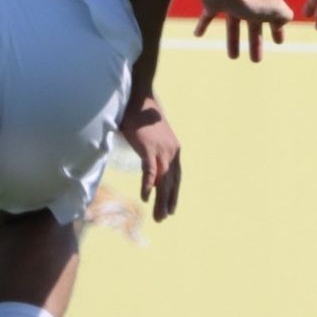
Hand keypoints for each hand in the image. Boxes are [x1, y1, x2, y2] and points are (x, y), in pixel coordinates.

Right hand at [117, 95, 180, 220]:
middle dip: (168, 202)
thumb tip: (147, 165)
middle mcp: (171, 151)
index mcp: (174, 149)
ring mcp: (161, 150)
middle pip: (171, 182)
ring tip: (158, 216)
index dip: (174, 193)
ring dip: (160, 200)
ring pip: (163, 180)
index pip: (177, 176)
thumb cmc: (142, 115)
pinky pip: (150, 170)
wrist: (139, 97)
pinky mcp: (149, 147)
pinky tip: (146, 196)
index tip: (171, 208)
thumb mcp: (152, 137)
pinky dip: (148, 184)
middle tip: (163, 218)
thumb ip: (152, 152)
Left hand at [194, 0, 290, 61]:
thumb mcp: (273, 9)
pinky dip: (203, 25)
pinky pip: (208, 15)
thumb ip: (284, 15)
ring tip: (233, 57)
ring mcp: (230, 0)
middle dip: (255, 43)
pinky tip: (198, 35)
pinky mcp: (213, 1)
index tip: (278, 43)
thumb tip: (282, 22)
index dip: (277, 31)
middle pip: (253, 24)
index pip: (274, 17)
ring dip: (233, 40)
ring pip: (233, 23)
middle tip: (256, 61)